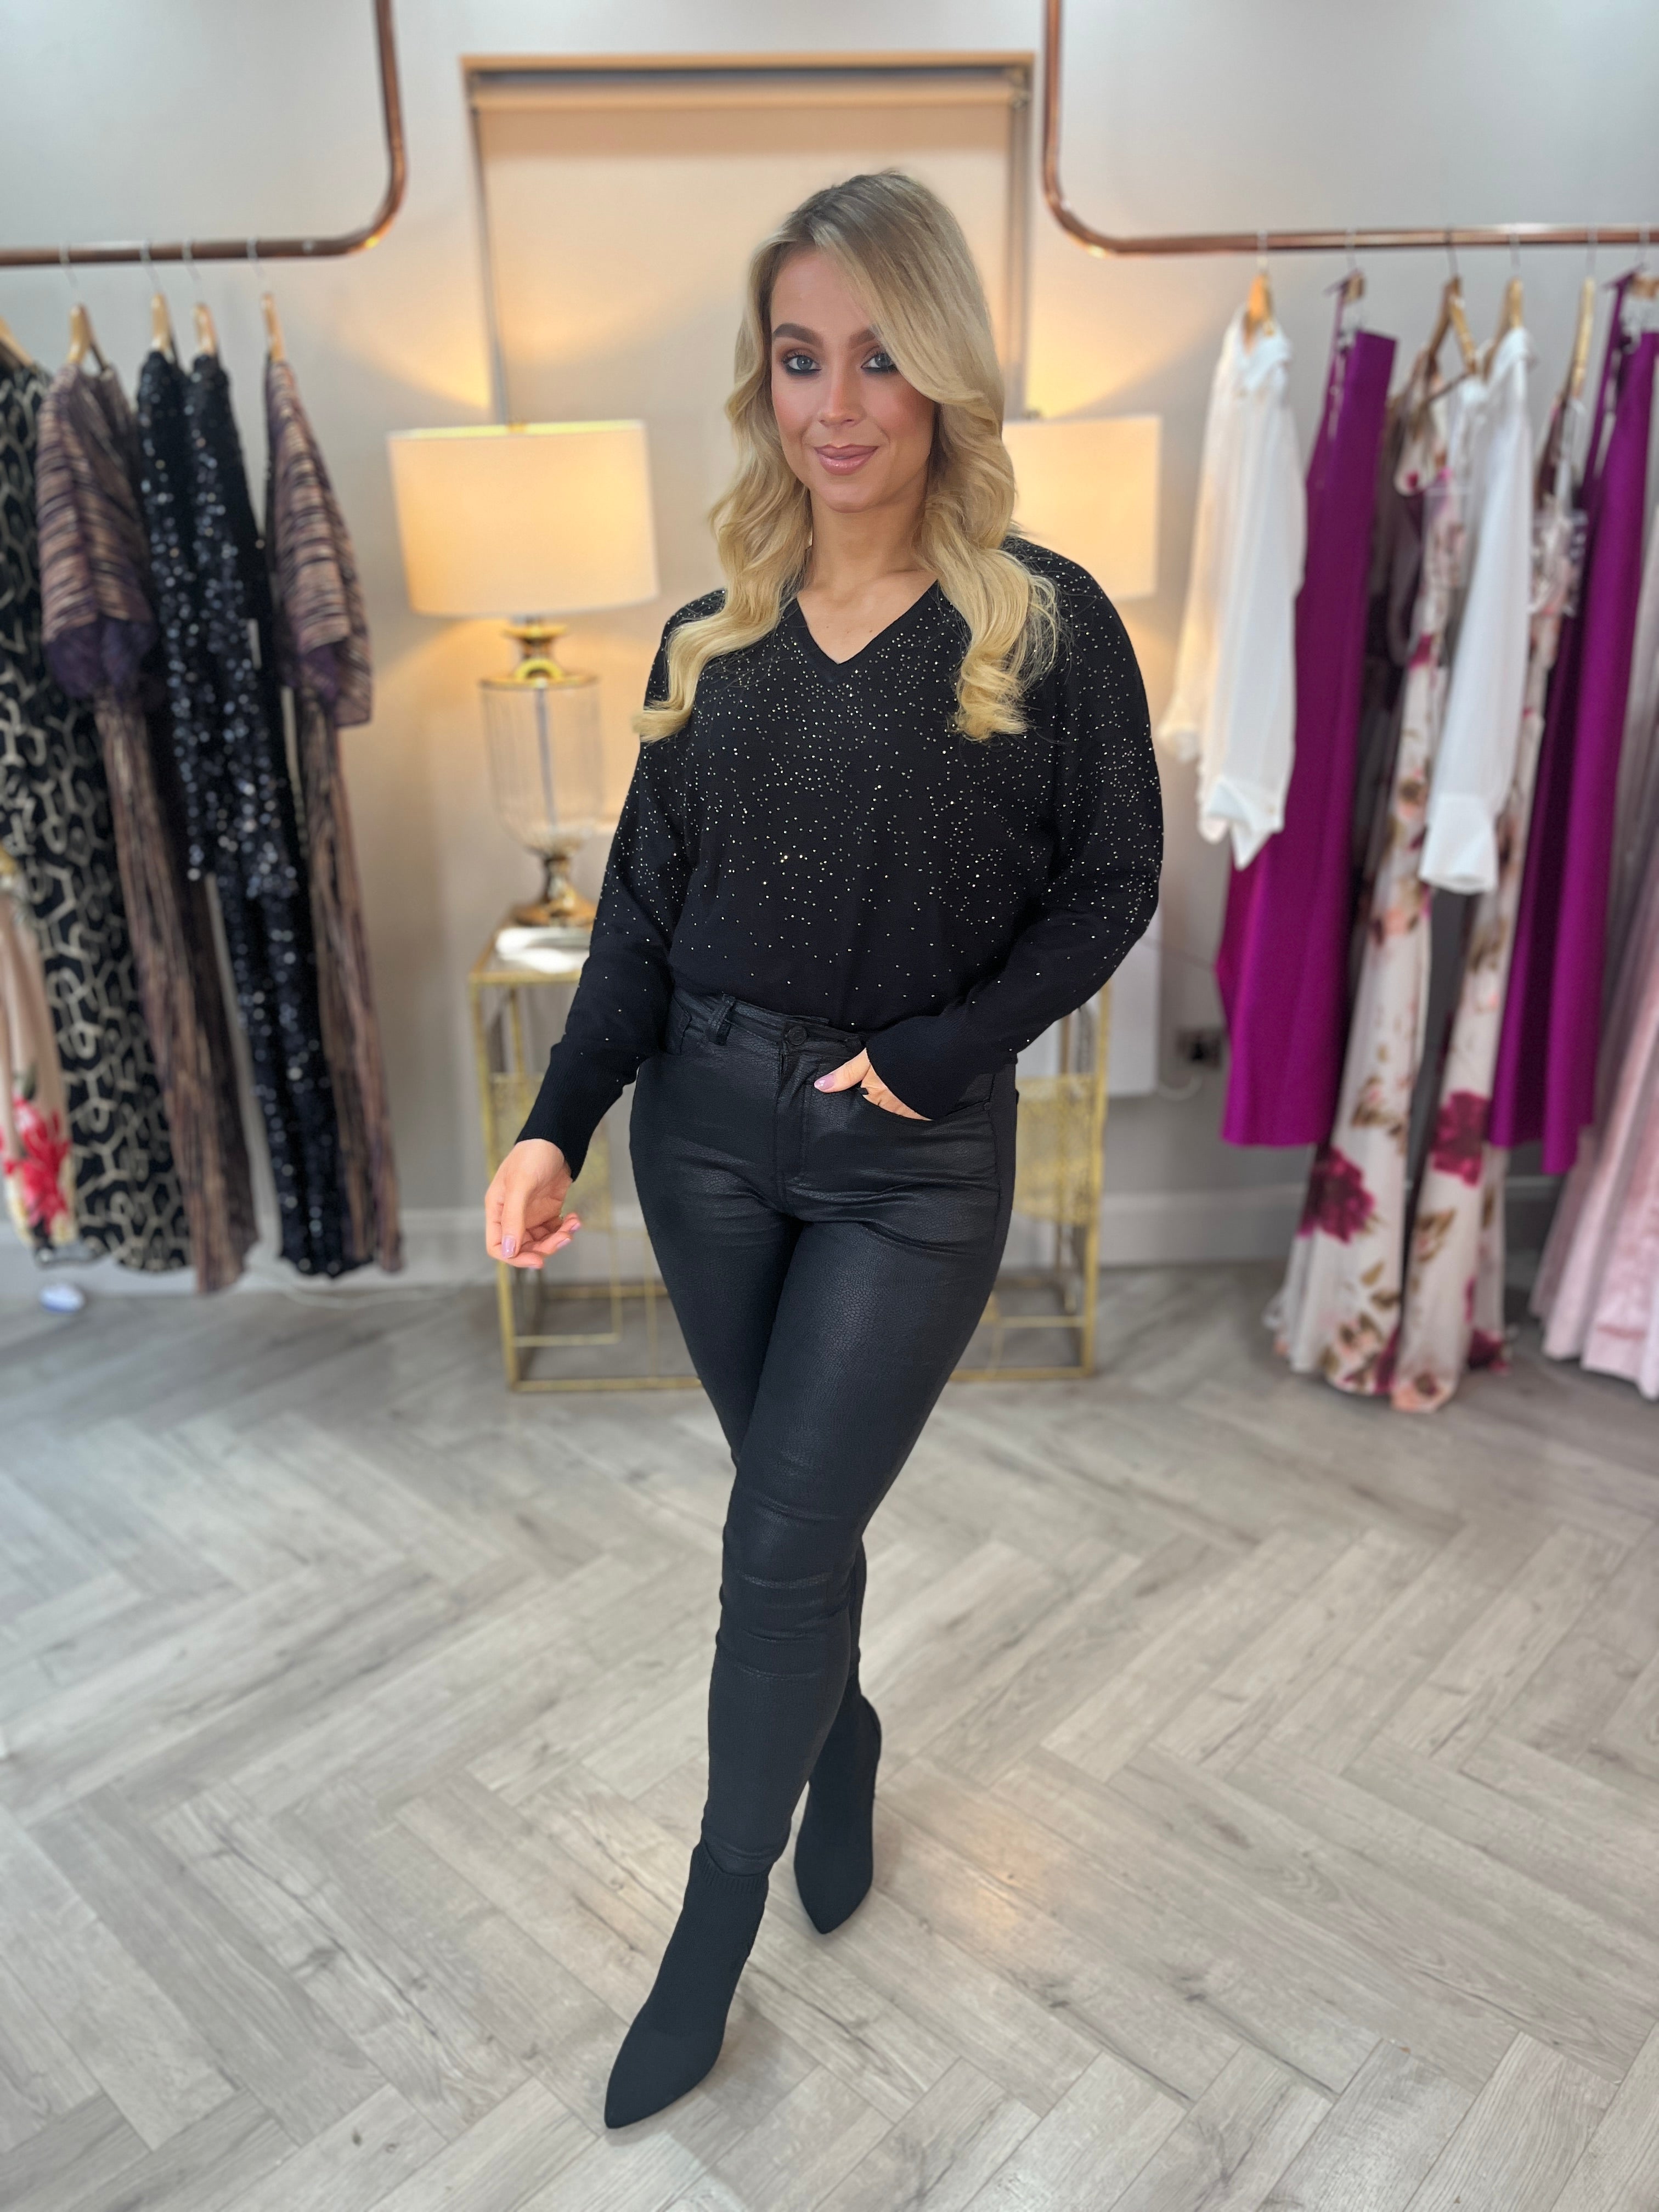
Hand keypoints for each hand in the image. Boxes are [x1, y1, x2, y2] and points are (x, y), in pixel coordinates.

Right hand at [485, 1138, 581, 1267]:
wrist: (556, 1140)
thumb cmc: (532, 1156)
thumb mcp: (520, 1185)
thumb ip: (513, 1219)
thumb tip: (509, 1251)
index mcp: (497, 1210)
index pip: (497, 1246)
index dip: (515, 1258)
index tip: (537, 1260)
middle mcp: (511, 1215)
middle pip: (523, 1248)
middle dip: (544, 1247)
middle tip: (564, 1238)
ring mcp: (530, 1214)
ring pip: (541, 1242)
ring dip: (558, 1238)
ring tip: (573, 1225)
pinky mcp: (548, 1211)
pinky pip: (555, 1230)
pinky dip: (566, 1228)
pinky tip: (575, 1218)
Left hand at [814, 1048, 925, 1118]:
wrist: (951, 1045)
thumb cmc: (909, 1044)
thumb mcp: (871, 1054)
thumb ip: (846, 1073)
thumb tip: (820, 1087)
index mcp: (874, 1094)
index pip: (862, 1102)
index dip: (865, 1091)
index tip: (873, 1082)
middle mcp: (891, 1109)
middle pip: (879, 1109)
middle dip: (881, 1098)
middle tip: (891, 1080)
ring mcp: (912, 1114)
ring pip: (896, 1113)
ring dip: (897, 1103)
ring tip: (905, 1083)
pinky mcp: (929, 1114)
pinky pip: (915, 1115)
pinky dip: (914, 1105)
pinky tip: (918, 1090)